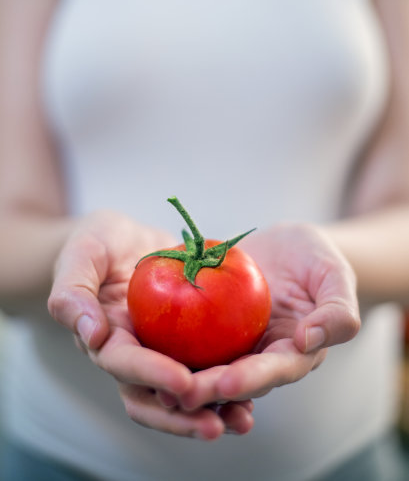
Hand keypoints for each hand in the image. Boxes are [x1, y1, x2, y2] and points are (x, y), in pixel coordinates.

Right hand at [48, 210, 252, 438]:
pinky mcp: (187, 340)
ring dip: (212, 409)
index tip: (183, 382)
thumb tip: (92, 336)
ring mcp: (162, 351)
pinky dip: (228, 381)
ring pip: (185, 391)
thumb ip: (74, 292)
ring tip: (244, 419)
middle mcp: (136, 355)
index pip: (126, 365)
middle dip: (185, 415)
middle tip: (217, 425)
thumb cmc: (95, 243)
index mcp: (107, 341)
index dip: (153, 376)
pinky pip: (207, 364)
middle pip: (156, 397)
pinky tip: (256, 386)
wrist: (121, 239)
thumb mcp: (80, 256)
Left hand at [175, 223, 360, 410]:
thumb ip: (337, 310)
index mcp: (293, 353)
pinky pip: (189, 339)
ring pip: (206, 368)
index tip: (226, 384)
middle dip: (208, 391)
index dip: (250, 380)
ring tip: (157, 385)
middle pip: (233, 379)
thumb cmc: (316, 258)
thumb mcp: (334, 274)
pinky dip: (169, 348)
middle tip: (180, 393)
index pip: (273, 372)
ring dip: (183, 381)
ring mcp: (233, 344)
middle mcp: (260, 357)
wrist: (287, 245)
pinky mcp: (209, 327)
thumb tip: (309, 341)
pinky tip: (146, 348)